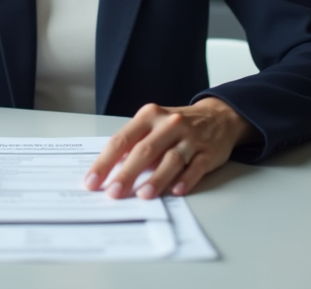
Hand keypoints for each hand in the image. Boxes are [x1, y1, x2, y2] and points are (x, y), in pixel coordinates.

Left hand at [83, 97, 258, 199]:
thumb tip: (110, 172)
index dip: (105, 162)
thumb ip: (134, 144)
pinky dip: (186, 179)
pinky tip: (176, 190)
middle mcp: (169, 124)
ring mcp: (190, 138)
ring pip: (171, 159)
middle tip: (113, 192)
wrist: (218, 116)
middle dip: (127, 173)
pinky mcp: (208, 152)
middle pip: (145, 150)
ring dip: (157, 178)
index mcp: (149, 116)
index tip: (92, 181)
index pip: (122, 139)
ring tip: (143, 195)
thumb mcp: (153, 125)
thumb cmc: (177, 126)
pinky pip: (196, 167)